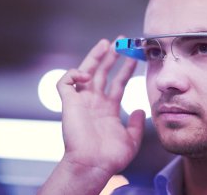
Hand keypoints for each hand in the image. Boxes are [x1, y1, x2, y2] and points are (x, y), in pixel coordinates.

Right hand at [57, 38, 144, 176]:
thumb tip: (141, 110)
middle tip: (120, 42)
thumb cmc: (110, 157)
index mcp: (108, 109)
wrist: (93, 165)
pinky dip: (73, 74)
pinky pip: (65, 82)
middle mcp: (94, 102)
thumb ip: (138, 124)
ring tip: (106, 43)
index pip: (117, 83)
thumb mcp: (131, 139)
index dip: (125, 70)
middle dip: (110, 57)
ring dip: (95, 57)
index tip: (134, 58)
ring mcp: (81, 101)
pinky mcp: (68, 102)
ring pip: (85, 72)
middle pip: (102, 73)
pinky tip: (86, 74)